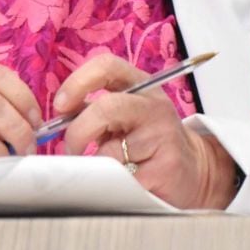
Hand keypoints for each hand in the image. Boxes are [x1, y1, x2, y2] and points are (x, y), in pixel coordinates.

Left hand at [53, 54, 237, 209]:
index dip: (78, 82)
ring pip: (111, 150)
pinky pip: (122, 177)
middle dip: (78, 132)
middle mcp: (154, 106)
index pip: (107, 66)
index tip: (60, 107)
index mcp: (142, 86)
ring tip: (100, 168)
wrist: (194, 168)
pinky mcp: (166, 167)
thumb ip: (96, 112)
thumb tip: (56, 120)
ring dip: (95, 163)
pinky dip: (111, 183)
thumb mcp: (126, 117)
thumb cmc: (148, 142)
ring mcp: (163, 135)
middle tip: (73, 148)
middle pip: (106, 107)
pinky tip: (120, 181)